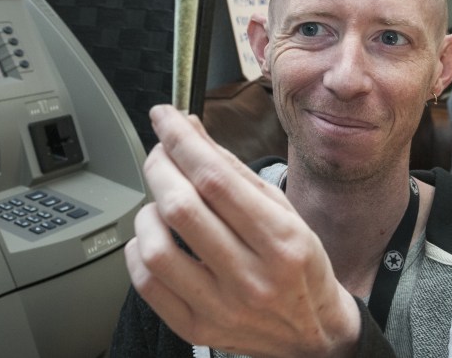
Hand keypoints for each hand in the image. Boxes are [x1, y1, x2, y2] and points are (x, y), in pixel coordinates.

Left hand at [124, 105, 360, 357]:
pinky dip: (138, 250)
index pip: (215, 179)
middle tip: (160, 152)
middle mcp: (252, 277)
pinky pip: (146, 284)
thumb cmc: (299, 265)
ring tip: (161, 202)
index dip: (181, 140)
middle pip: (181, 208)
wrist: (313, 333)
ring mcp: (221, 307)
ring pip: (157, 248)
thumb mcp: (282, 210)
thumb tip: (190, 130)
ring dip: (147, 211)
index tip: (166, 117)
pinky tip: (154, 237)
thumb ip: (233, 169)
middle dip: (160, 166)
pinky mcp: (196, 329)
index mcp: (280, 240)